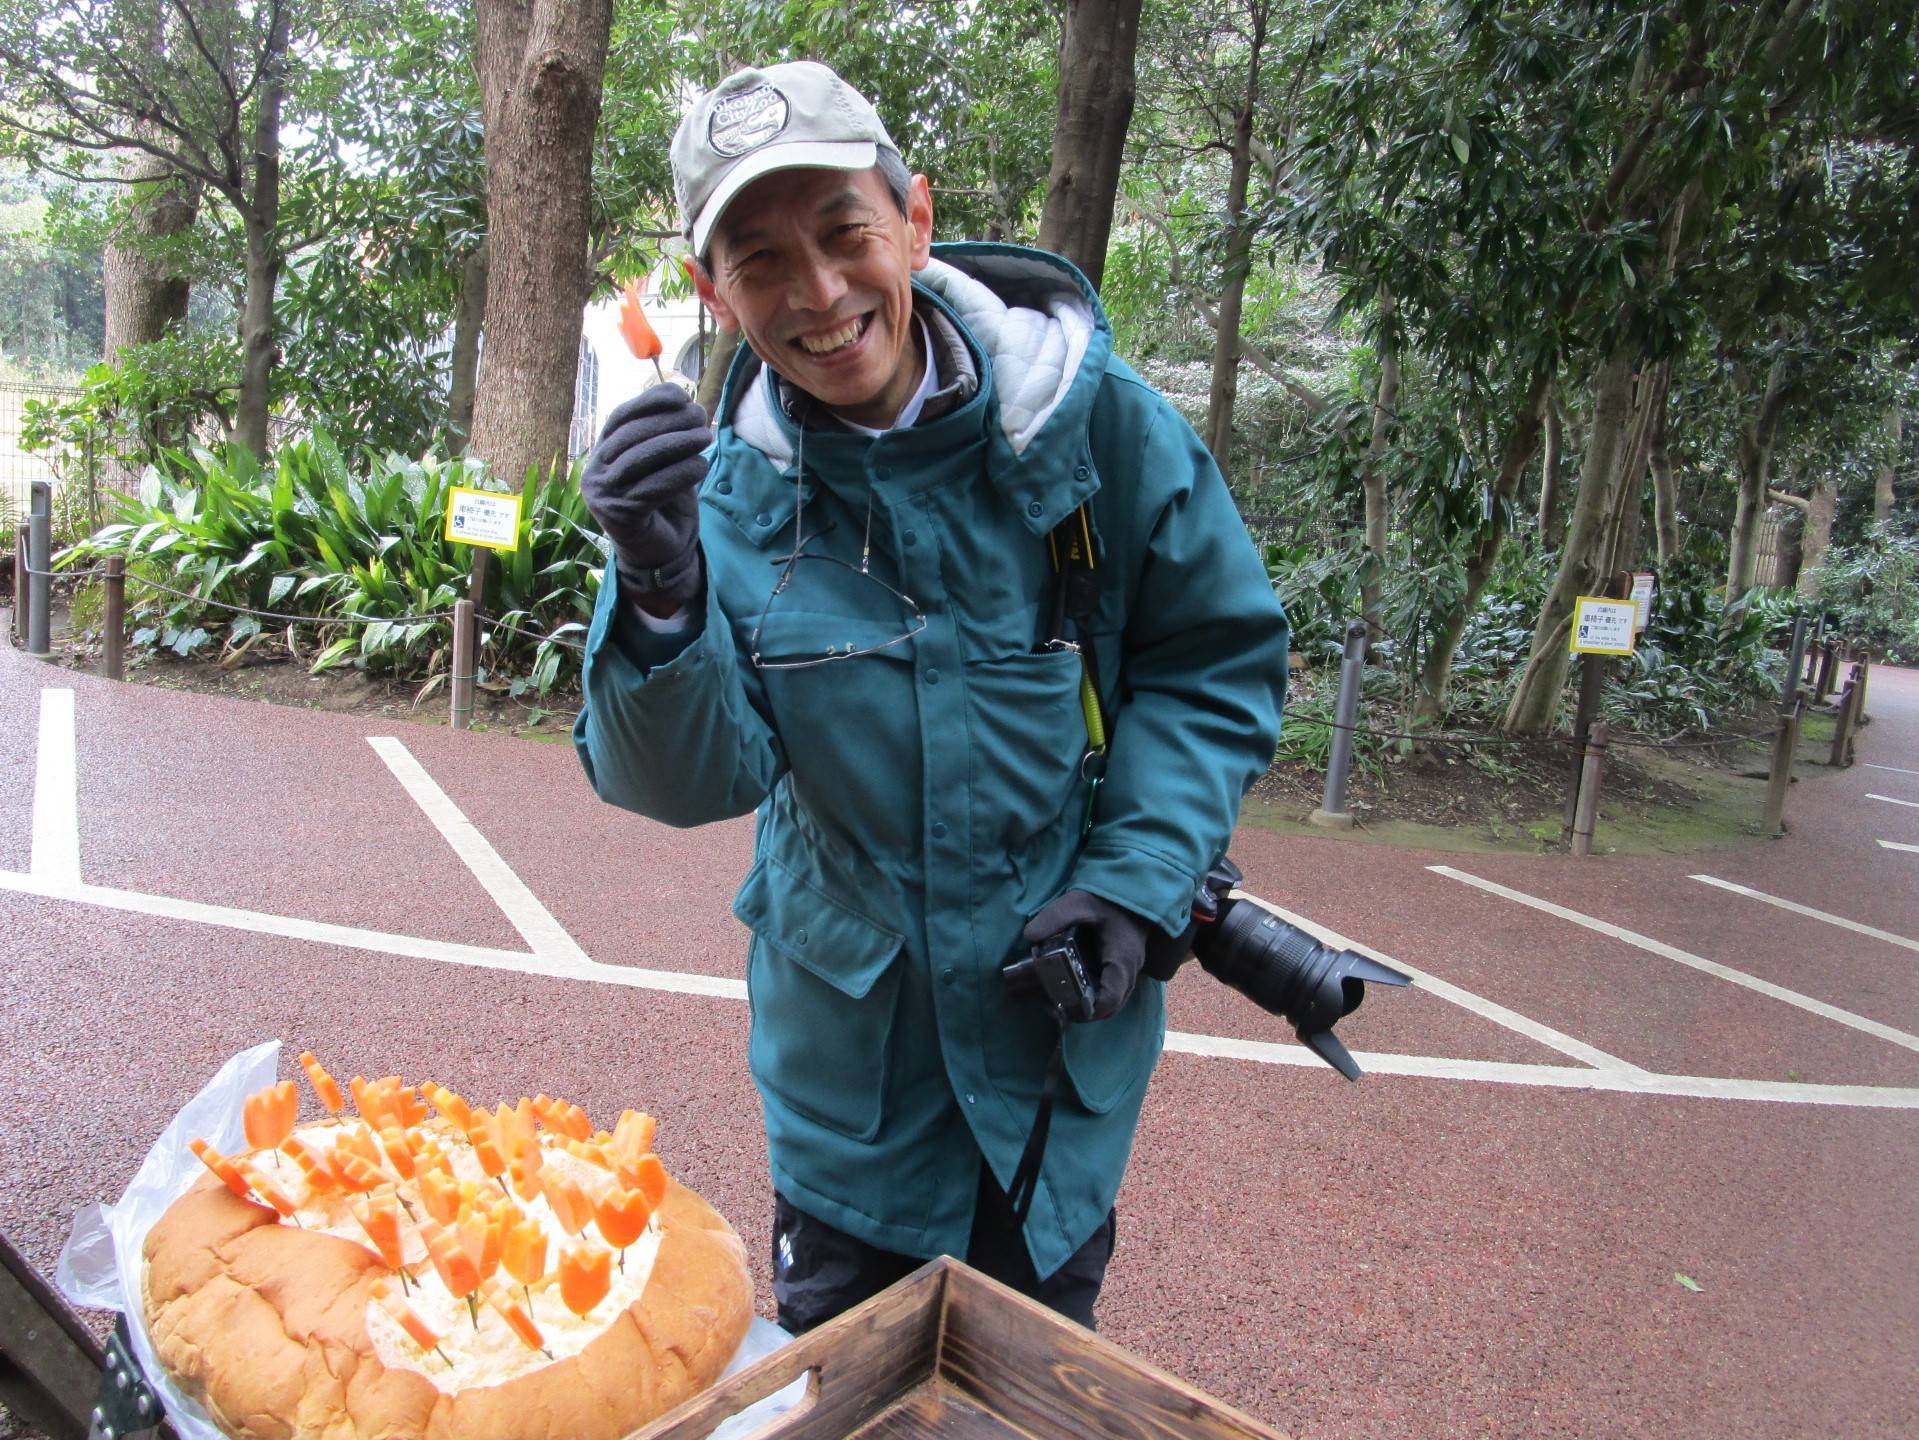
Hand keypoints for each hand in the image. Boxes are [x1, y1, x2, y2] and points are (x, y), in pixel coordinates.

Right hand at [580, 384, 711, 614]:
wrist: (661, 552)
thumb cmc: (663, 503)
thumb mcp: (664, 463)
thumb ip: (666, 436)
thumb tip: (688, 405)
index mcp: (601, 453)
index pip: (620, 417)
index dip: (648, 402)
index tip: (680, 395)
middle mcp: (594, 472)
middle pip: (631, 436)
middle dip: (669, 422)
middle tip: (701, 418)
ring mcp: (602, 495)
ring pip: (640, 459)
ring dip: (677, 444)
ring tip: (706, 437)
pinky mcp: (618, 516)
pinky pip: (651, 488)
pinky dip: (679, 474)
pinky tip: (701, 467)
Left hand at [1022, 891, 1150, 1021]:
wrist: (1133, 890)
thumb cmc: (1107, 898)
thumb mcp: (1078, 902)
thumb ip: (1055, 917)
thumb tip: (1030, 936)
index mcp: (1121, 959)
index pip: (1110, 1000)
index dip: (1088, 1012)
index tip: (1063, 1009)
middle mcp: (1130, 970)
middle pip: (1111, 1006)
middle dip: (1084, 1012)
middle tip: (1055, 1007)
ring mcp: (1131, 969)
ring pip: (1113, 1000)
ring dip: (1090, 1005)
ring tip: (1059, 999)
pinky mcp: (1124, 966)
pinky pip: (1113, 989)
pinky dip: (1095, 994)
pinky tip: (1072, 985)